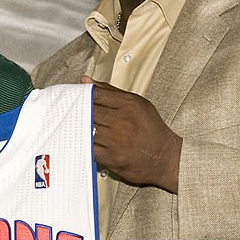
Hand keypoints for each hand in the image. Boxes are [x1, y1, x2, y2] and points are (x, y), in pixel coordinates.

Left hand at [84, 77, 181, 192]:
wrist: (166, 158)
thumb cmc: (152, 131)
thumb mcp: (137, 104)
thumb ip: (110, 92)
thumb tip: (86, 81)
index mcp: (129, 104)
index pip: (96, 94)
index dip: (82, 95)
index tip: (75, 97)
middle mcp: (123, 120)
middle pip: (89, 111)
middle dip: (79, 112)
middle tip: (73, 114)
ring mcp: (117, 140)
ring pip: (87, 129)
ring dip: (80, 129)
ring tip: (79, 128)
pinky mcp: (113, 157)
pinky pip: (90, 148)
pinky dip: (84, 145)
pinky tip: (84, 142)